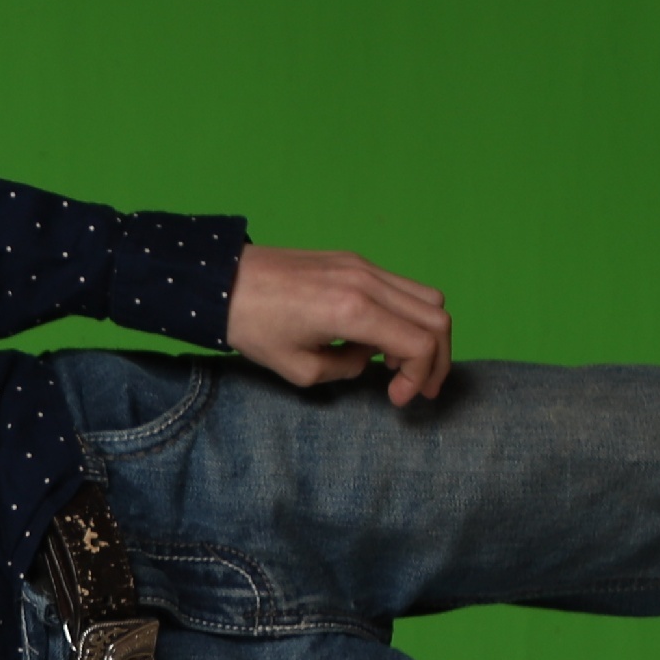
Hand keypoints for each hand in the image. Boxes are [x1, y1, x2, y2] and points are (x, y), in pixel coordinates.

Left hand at [225, 246, 452, 404]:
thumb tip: (368, 358)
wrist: (222, 280)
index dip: (420, 377)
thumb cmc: (252, 325)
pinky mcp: (355, 260)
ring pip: (428, 298)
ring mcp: (364, 266)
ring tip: (396, 362)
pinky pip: (402, 287)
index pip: (421, 343)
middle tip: (419, 388)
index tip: (397, 398)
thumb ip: (347, 369)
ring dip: (425, 334)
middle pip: (438, 317)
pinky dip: (406, 315)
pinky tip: (377, 337)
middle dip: (437, 359)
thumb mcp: (299, 369)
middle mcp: (367, 283)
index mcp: (353, 311)